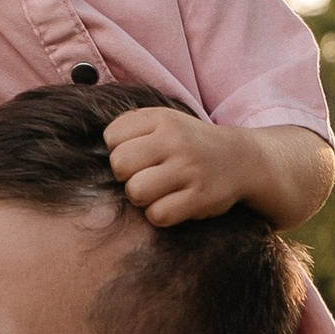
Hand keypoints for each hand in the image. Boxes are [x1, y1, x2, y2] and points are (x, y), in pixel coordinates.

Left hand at [104, 103, 246, 225]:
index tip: (138, 156)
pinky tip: (172, 204)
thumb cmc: (190, 144)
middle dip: (126, 176)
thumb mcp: (164, 121)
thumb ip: (131, 126)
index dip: (118, 151)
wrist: (241, 160)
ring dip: (142, 197)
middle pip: (119, 164)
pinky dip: (160, 214)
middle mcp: (176, 140)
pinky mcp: (201, 197)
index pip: (111, 137)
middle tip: (145, 177)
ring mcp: (190, 169)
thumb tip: (93, 148)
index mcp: (161, 118)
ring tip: (157, 192)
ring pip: (136, 191)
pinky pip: (159, 214)